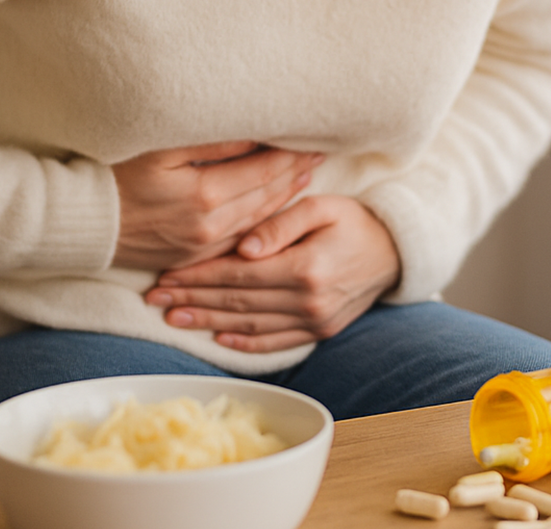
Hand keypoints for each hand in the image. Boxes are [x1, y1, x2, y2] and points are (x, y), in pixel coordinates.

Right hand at [110, 142, 322, 271]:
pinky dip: (263, 220)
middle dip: (295, 172)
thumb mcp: (160, 148)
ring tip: (305, 175)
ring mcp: (204, 245)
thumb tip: (253, 132)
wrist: (83, 222)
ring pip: (259, 219)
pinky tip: (273, 206)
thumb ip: (210, 142)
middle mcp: (211, 225)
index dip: (291, 153)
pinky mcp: (194, 256)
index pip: (264, 170)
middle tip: (320, 152)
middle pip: (268, 196)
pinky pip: (241, 238)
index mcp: (205, 194)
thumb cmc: (115, 174)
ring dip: (285, 196)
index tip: (313, 138)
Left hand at [144, 195, 400, 352]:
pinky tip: (219, 339)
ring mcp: (316, 321)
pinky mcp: (321, 332)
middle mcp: (309, 300)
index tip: (166, 276)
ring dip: (209, 323)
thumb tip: (244, 249)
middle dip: (193, 300)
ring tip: (174, 318)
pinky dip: (246, 343)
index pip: (238, 274)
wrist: (394, 251)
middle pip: (237, 302)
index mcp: (305, 267)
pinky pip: (277, 343)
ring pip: (251, 326)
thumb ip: (279, 224)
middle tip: (155, 299)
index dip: (198, 276)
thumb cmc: (353, 220)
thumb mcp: (321, 207)